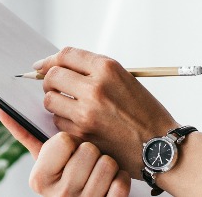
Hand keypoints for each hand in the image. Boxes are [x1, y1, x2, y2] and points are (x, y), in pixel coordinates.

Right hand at [0, 105, 131, 196]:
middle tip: (84, 162)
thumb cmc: (64, 175)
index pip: (65, 139)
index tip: (67, 151)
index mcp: (40, 179)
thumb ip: (24, 134)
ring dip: (107, 164)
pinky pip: (121, 181)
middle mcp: (61, 194)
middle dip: (89, 151)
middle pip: (88, 150)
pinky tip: (110, 183)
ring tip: (97, 171)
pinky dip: (120, 179)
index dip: (70, 141)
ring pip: (108, 164)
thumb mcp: (43, 159)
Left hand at [34, 47, 181, 170]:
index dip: (50, 60)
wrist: (160, 145)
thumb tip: (59, 67)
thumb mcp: (125, 80)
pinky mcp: (82, 134)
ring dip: (56, 102)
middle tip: (55, 87)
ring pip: (50, 100)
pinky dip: (64, 122)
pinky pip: (58, 122)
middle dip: (49, 81)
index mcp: (107, 68)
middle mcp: (95, 87)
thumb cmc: (145, 113)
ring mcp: (87, 112)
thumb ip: (95, 71)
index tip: (42, 66)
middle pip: (53, 76)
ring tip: (70, 106)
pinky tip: (80, 123)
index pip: (65, 55)